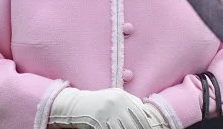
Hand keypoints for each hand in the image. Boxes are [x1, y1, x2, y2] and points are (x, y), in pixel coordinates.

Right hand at [48, 88, 164, 128]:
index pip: (140, 114)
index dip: (146, 126)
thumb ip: (130, 101)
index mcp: (122, 96)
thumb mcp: (114, 96)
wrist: (76, 104)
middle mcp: (116, 102)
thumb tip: (145, 110)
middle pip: (133, 123)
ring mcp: (107, 110)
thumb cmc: (98, 102)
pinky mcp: (98, 119)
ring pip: (123, 128)